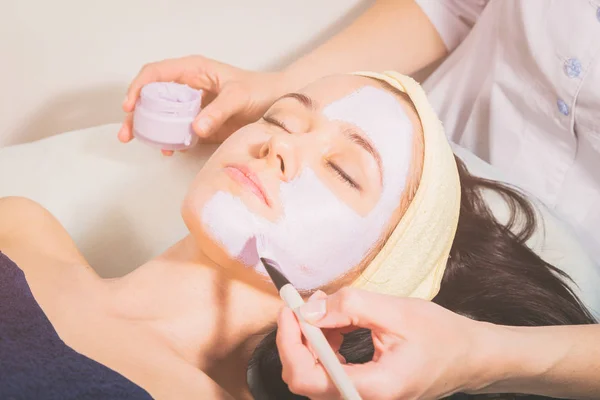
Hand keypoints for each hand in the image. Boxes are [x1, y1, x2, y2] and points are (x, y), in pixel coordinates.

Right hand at [118, 55, 290, 154]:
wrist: (278, 107)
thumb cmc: (260, 91)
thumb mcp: (239, 96)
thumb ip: (218, 110)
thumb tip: (195, 127)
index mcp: (193, 71)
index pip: (156, 73)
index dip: (139, 88)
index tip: (130, 105)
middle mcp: (188, 87)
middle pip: (152, 96)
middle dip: (136, 113)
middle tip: (127, 133)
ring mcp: (193, 107)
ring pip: (162, 116)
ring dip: (149, 129)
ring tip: (140, 143)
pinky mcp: (200, 125)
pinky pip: (178, 132)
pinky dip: (169, 140)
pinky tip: (167, 150)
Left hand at [276, 288, 496, 399]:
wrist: (470, 357)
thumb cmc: (442, 335)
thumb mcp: (395, 311)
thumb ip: (349, 308)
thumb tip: (308, 310)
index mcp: (374, 387)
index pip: (307, 376)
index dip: (289, 342)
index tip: (290, 310)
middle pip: (305, 378)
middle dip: (297, 338)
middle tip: (304, 306)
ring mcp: (364, 398)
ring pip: (315, 374)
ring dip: (312, 340)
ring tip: (327, 311)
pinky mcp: (364, 391)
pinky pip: (331, 373)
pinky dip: (326, 347)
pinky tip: (338, 327)